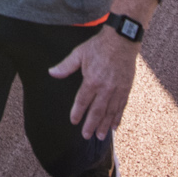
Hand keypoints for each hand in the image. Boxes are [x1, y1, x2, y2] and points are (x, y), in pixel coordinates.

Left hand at [48, 24, 142, 139]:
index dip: (78, 112)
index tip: (74, 121)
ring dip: (105, 125)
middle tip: (86, 136)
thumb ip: (66, 66)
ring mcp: (117, 89)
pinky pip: (122, 106)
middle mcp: (105, 88)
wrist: (122, 40)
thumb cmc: (99, 46)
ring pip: (110, 111)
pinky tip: (114, 126)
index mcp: (92, 79)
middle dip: (91, 125)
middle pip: (97, 111)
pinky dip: (118, 117)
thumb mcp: (79, 53)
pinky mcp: (126, 88)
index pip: (83, 100)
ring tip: (100, 136)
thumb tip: (51, 72)